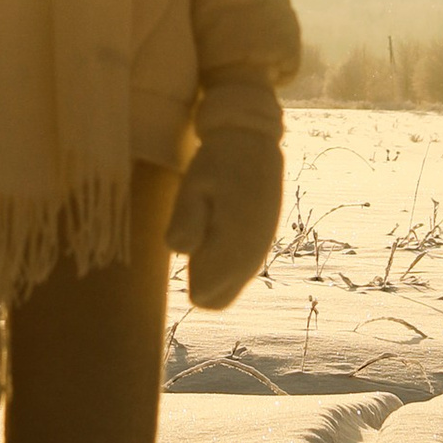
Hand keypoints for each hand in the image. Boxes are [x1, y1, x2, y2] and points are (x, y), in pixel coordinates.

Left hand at [169, 109, 283, 309]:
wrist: (253, 142)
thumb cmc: (217, 163)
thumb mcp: (192, 185)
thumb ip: (185, 220)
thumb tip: (181, 251)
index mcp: (236, 247)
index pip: (203, 295)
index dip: (188, 274)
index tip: (190, 238)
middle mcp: (252, 258)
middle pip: (216, 300)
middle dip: (199, 279)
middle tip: (196, 234)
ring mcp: (259, 253)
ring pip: (229, 287)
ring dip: (212, 267)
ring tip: (211, 222)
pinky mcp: (261, 246)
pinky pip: (238, 272)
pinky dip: (224, 259)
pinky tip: (221, 223)